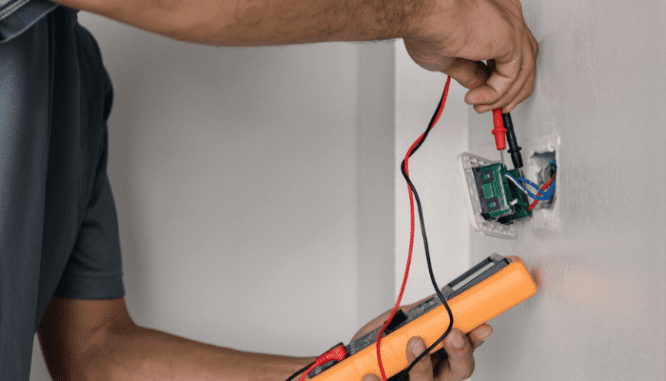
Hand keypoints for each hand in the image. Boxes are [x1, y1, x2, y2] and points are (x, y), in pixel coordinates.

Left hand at [352, 297, 491, 380]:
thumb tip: (439, 300)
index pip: (465, 351)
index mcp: (439, 358)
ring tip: (412, 342)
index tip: (481, 326)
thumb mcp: (399, 323)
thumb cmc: (377, 344)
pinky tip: (371, 375)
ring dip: (422, 364)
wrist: (349, 364)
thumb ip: (419, 315)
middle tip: (452, 334)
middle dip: (459, 352)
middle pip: (459, 372)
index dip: (476, 339)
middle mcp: (432, 376)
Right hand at [403, 0, 537, 113]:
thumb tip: (479, 85)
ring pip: (523, 68)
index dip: (502, 77)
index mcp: (494, 16)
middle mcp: (506, 16)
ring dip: (505, 95)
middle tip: (496, 107)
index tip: (488, 94)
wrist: (426, 15)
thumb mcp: (451, 58)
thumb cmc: (429, 25)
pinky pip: (513, 75)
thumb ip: (469, 72)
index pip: (511, 50)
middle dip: (513, 89)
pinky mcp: (512, 37)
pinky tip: (480, 98)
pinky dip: (497, 92)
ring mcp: (511, 25)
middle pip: (525, 58)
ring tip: (483, 106)